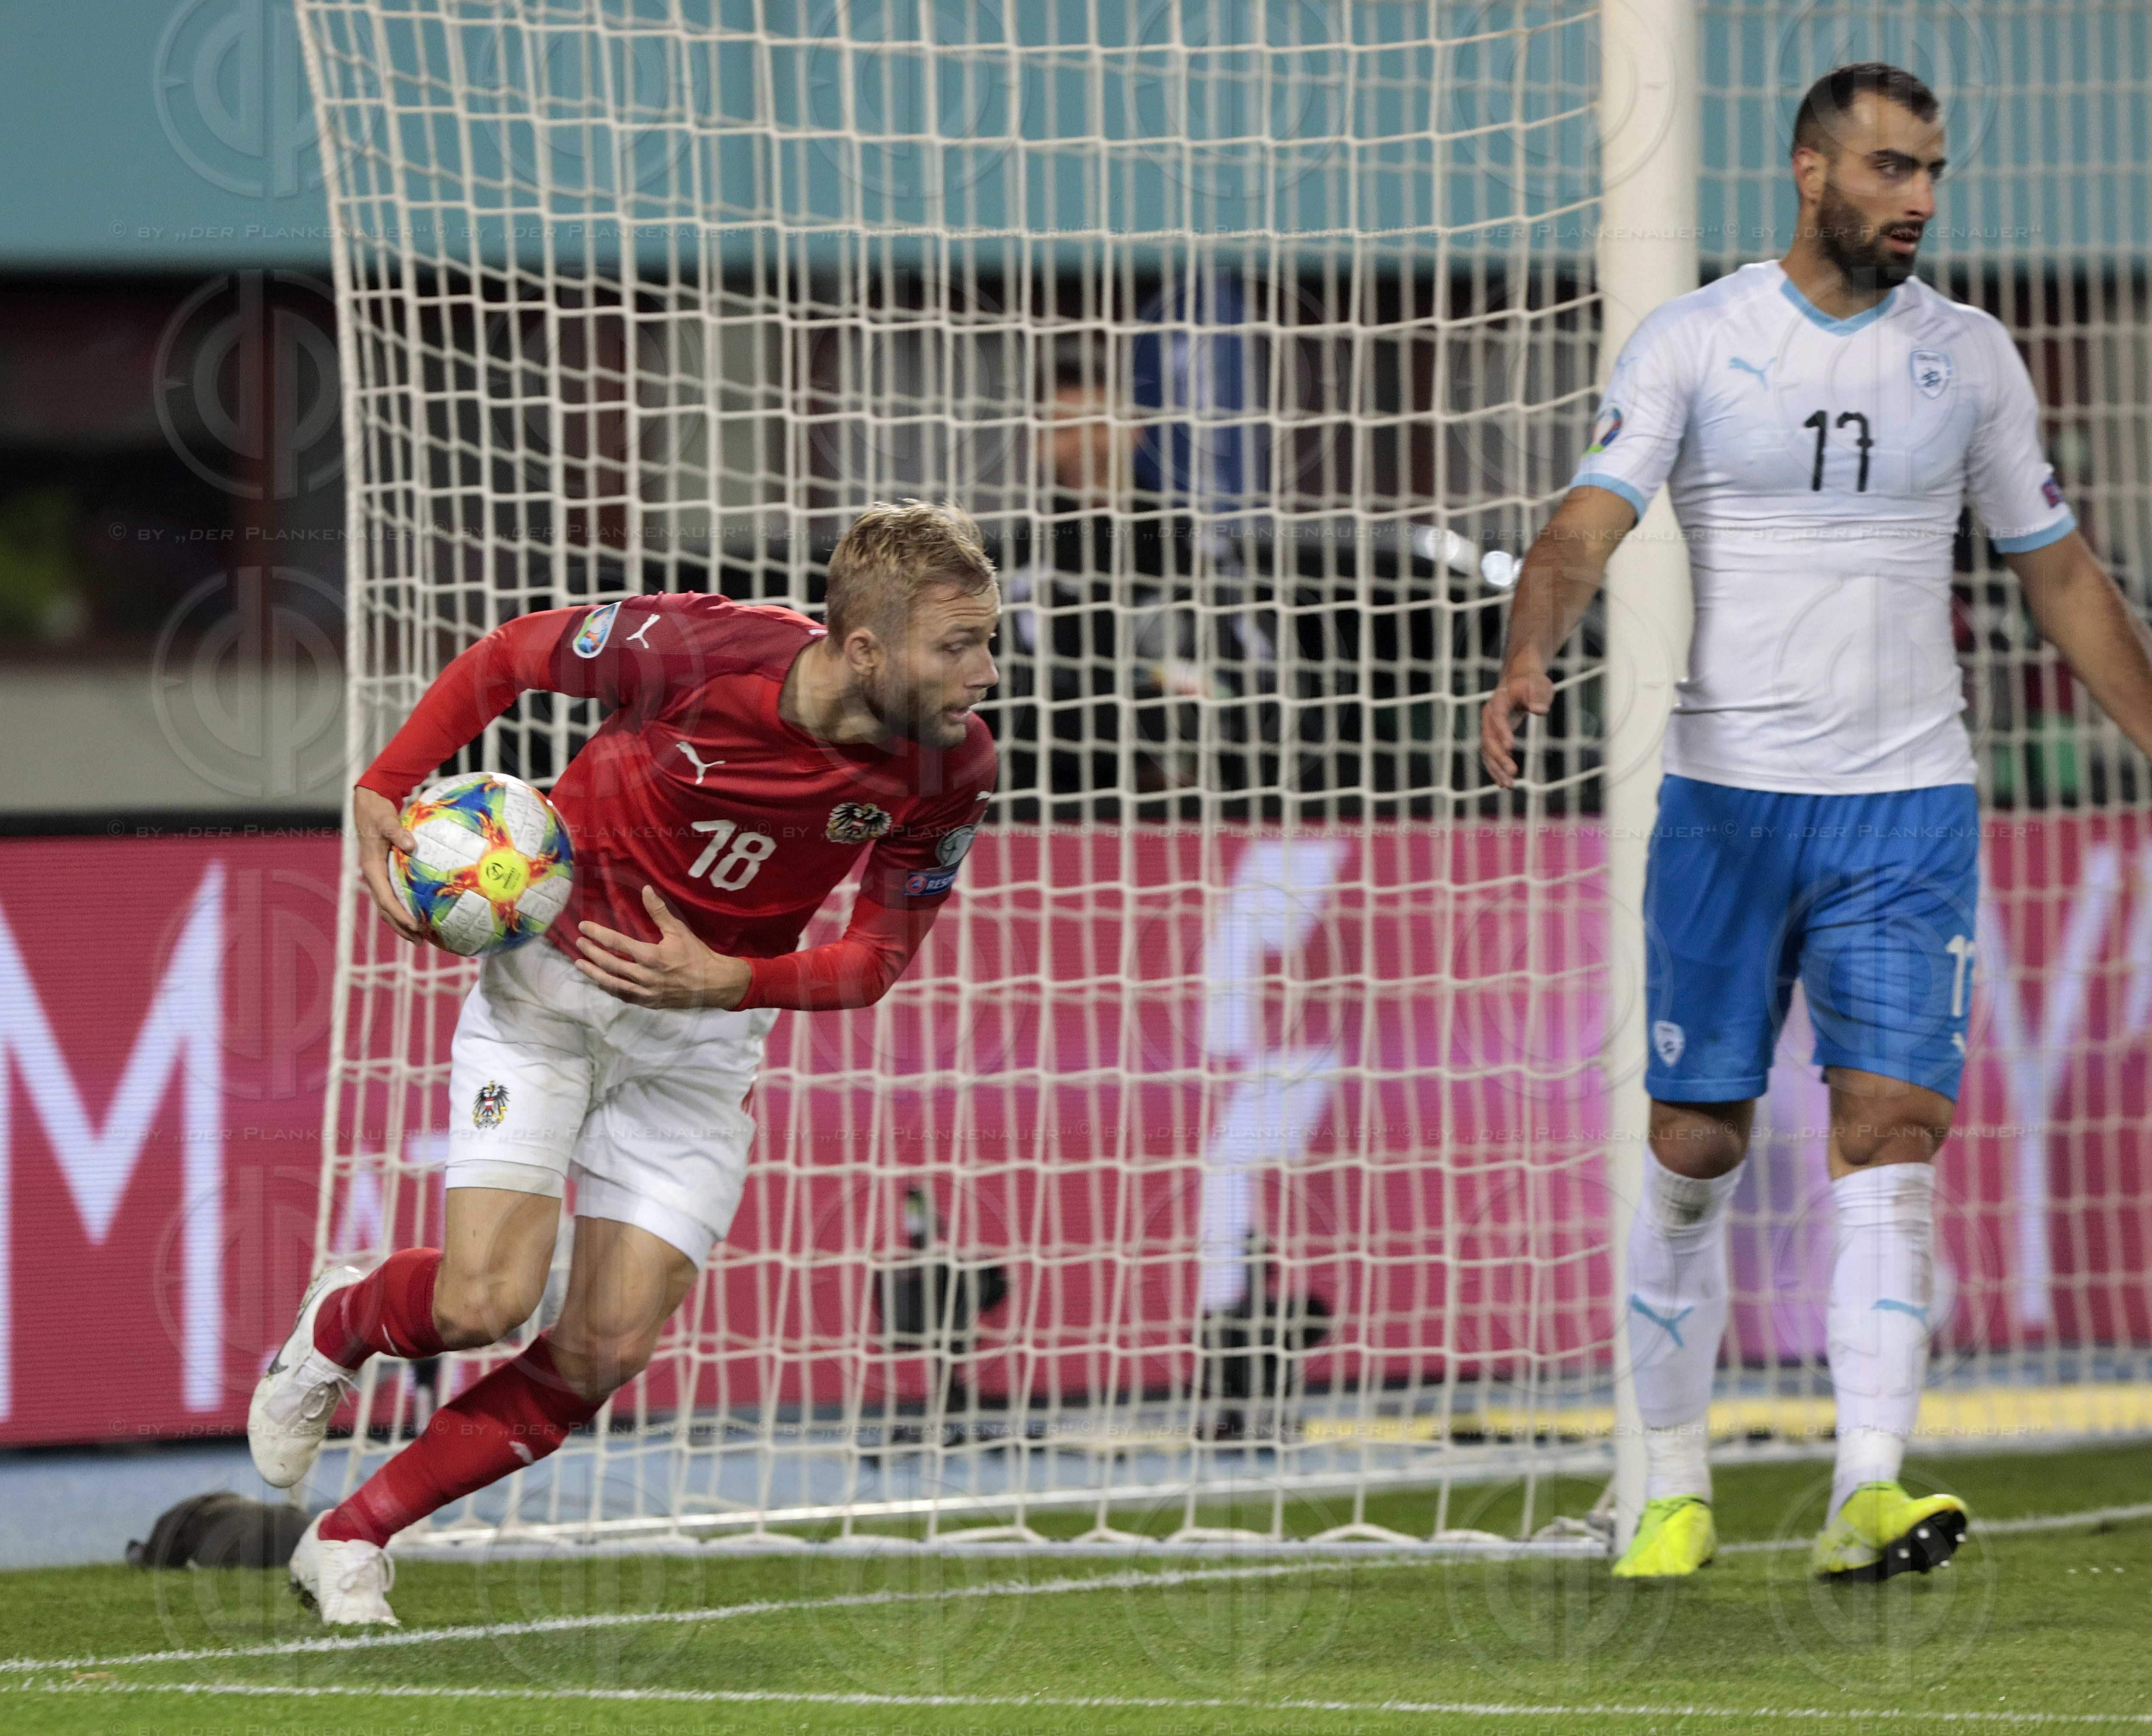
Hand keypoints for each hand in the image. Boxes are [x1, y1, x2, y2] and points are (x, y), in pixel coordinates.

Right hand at [354, 784, 432, 946]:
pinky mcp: (385, 872)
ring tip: (420, 937)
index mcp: (372, 868)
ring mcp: (378, 875)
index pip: (386, 898)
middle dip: (401, 926)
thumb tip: (410, 844)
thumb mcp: (386, 820)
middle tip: (420, 941)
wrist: (369, 805)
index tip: (415, 925)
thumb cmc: (377, 813)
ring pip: (388, 905)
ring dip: (402, 922)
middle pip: (386, 909)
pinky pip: (394, 894)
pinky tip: (420, 913)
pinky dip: (404, 907)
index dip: (399, 914)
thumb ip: (397, 832)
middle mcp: (373, 875)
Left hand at [575, 885, 752, 1009]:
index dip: (597, 934)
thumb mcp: (680, 930)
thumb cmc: (697, 955)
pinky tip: (601, 982)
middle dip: (591, 953)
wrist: (714, 984)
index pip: (616, 943)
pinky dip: (610, 989)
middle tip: (579, 943)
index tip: (584, 927)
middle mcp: (644, 976)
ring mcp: (645, 992)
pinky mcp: (649, 1002)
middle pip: (609, 964)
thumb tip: (646, 890)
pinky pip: (624, 996)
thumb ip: (659, 911)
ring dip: (594, 973)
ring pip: (612, 983)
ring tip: (580, 964)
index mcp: (651, 956)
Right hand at [1480, 660, 1553, 790]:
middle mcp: (1489, 716)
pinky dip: (1496, 768)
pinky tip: (1504, 782)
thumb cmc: (1531, 683)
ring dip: (1496, 768)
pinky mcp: (1493, 736)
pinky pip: (1490, 755)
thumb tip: (1539, 710)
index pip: (1497, 717)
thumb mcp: (1539, 685)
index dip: (1502, 731)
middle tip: (1513, 772)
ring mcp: (1489, 727)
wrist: (1519, 680)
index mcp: (1498, 700)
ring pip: (1487, 751)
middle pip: (1489, 739)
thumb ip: (1539, 697)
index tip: (1510, 747)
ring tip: (1509, 785)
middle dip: (1499, 757)